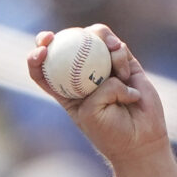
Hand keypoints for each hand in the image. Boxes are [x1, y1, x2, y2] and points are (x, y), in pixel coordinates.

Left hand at [26, 25, 168, 166]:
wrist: (140, 139)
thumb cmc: (110, 132)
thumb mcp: (91, 114)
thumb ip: (95, 89)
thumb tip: (108, 71)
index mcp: (65, 91)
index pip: (43, 71)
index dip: (36, 58)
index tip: (40, 51)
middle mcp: (82, 75)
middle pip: (63, 47)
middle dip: (52, 38)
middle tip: (52, 37)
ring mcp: (103, 66)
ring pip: (93, 38)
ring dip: (99, 38)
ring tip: (110, 50)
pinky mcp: (124, 63)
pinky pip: (118, 48)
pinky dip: (119, 55)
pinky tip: (125, 74)